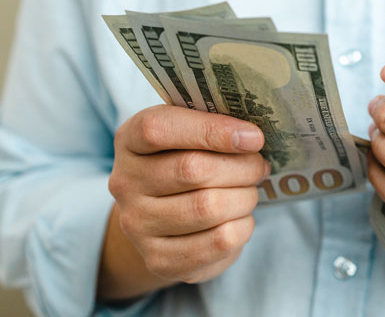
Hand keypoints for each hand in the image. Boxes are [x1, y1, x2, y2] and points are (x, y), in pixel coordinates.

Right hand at [106, 105, 269, 286]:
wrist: (164, 218)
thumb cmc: (186, 162)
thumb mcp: (190, 134)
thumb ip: (213, 124)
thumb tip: (251, 136)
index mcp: (130, 140)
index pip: (158, 128)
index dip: (211, 130)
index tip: (253, 137)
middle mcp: (125, 183)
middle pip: (192, 169)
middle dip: (241, 167)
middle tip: (260, 165)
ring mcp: (137, 225)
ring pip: (209, 207)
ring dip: (244, 197)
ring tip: (249, 191)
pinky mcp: (159, 260)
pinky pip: (219, 241)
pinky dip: (243, 227)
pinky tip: (240, 218)